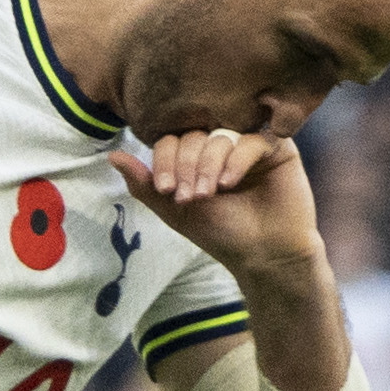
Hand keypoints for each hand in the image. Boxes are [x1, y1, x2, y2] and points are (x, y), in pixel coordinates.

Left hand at [119, 132, 319, 273]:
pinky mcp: (277, 148)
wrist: (264, 254)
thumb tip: (112, 156)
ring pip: (219, 136)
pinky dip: (235, 160)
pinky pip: (250, 140)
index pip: (172, 141)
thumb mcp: (175, 210)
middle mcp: (221, 145)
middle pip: (193, 136)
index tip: (165, 189)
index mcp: (196, 157)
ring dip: (207, 166)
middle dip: (185, 166)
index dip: (164, 160)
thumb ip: (146, 184)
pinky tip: (229, 184)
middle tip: (189, 197)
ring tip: (208, 194)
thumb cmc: (222, 233)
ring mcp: (248, 144)